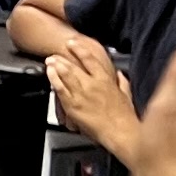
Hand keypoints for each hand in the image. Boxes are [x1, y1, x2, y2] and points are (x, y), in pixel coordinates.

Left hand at [42, 34, 135, 152]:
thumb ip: (122, 82)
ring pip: (65, 75)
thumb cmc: (125, 116)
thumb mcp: (126, 94)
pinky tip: (49, 74)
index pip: (90, 59)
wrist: (120, 132)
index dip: (79, 49)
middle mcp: (92, 84)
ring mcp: (81, 94)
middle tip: (54, 53)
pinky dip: (53, 80)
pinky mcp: (73, 106)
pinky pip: (60, 90)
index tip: (72, 43)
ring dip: (55, 66)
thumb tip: (119, 74)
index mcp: (105, 80)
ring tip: (49, 60)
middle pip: (73, 66)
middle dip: (62, 58)